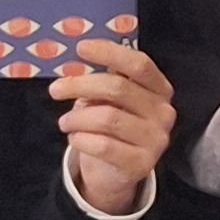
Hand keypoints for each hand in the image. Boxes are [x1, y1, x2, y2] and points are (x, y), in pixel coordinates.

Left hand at [49, 38, 173, 215]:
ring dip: (77, 118)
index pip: (139, 64)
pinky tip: (75, 138)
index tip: (81, 48)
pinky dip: (82, 139)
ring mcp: (156, 139)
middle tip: (55, 89)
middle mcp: (163, 112)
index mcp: (159, 89)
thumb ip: (101, 80)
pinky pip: (103, 146)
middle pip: (119, 88)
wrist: (115, 172)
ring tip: (65, 121)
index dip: (110, 53)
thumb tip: (72, 65)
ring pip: (108, 118)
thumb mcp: (109, 100)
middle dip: (81, 85)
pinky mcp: (142, 163)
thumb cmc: (111, 125)